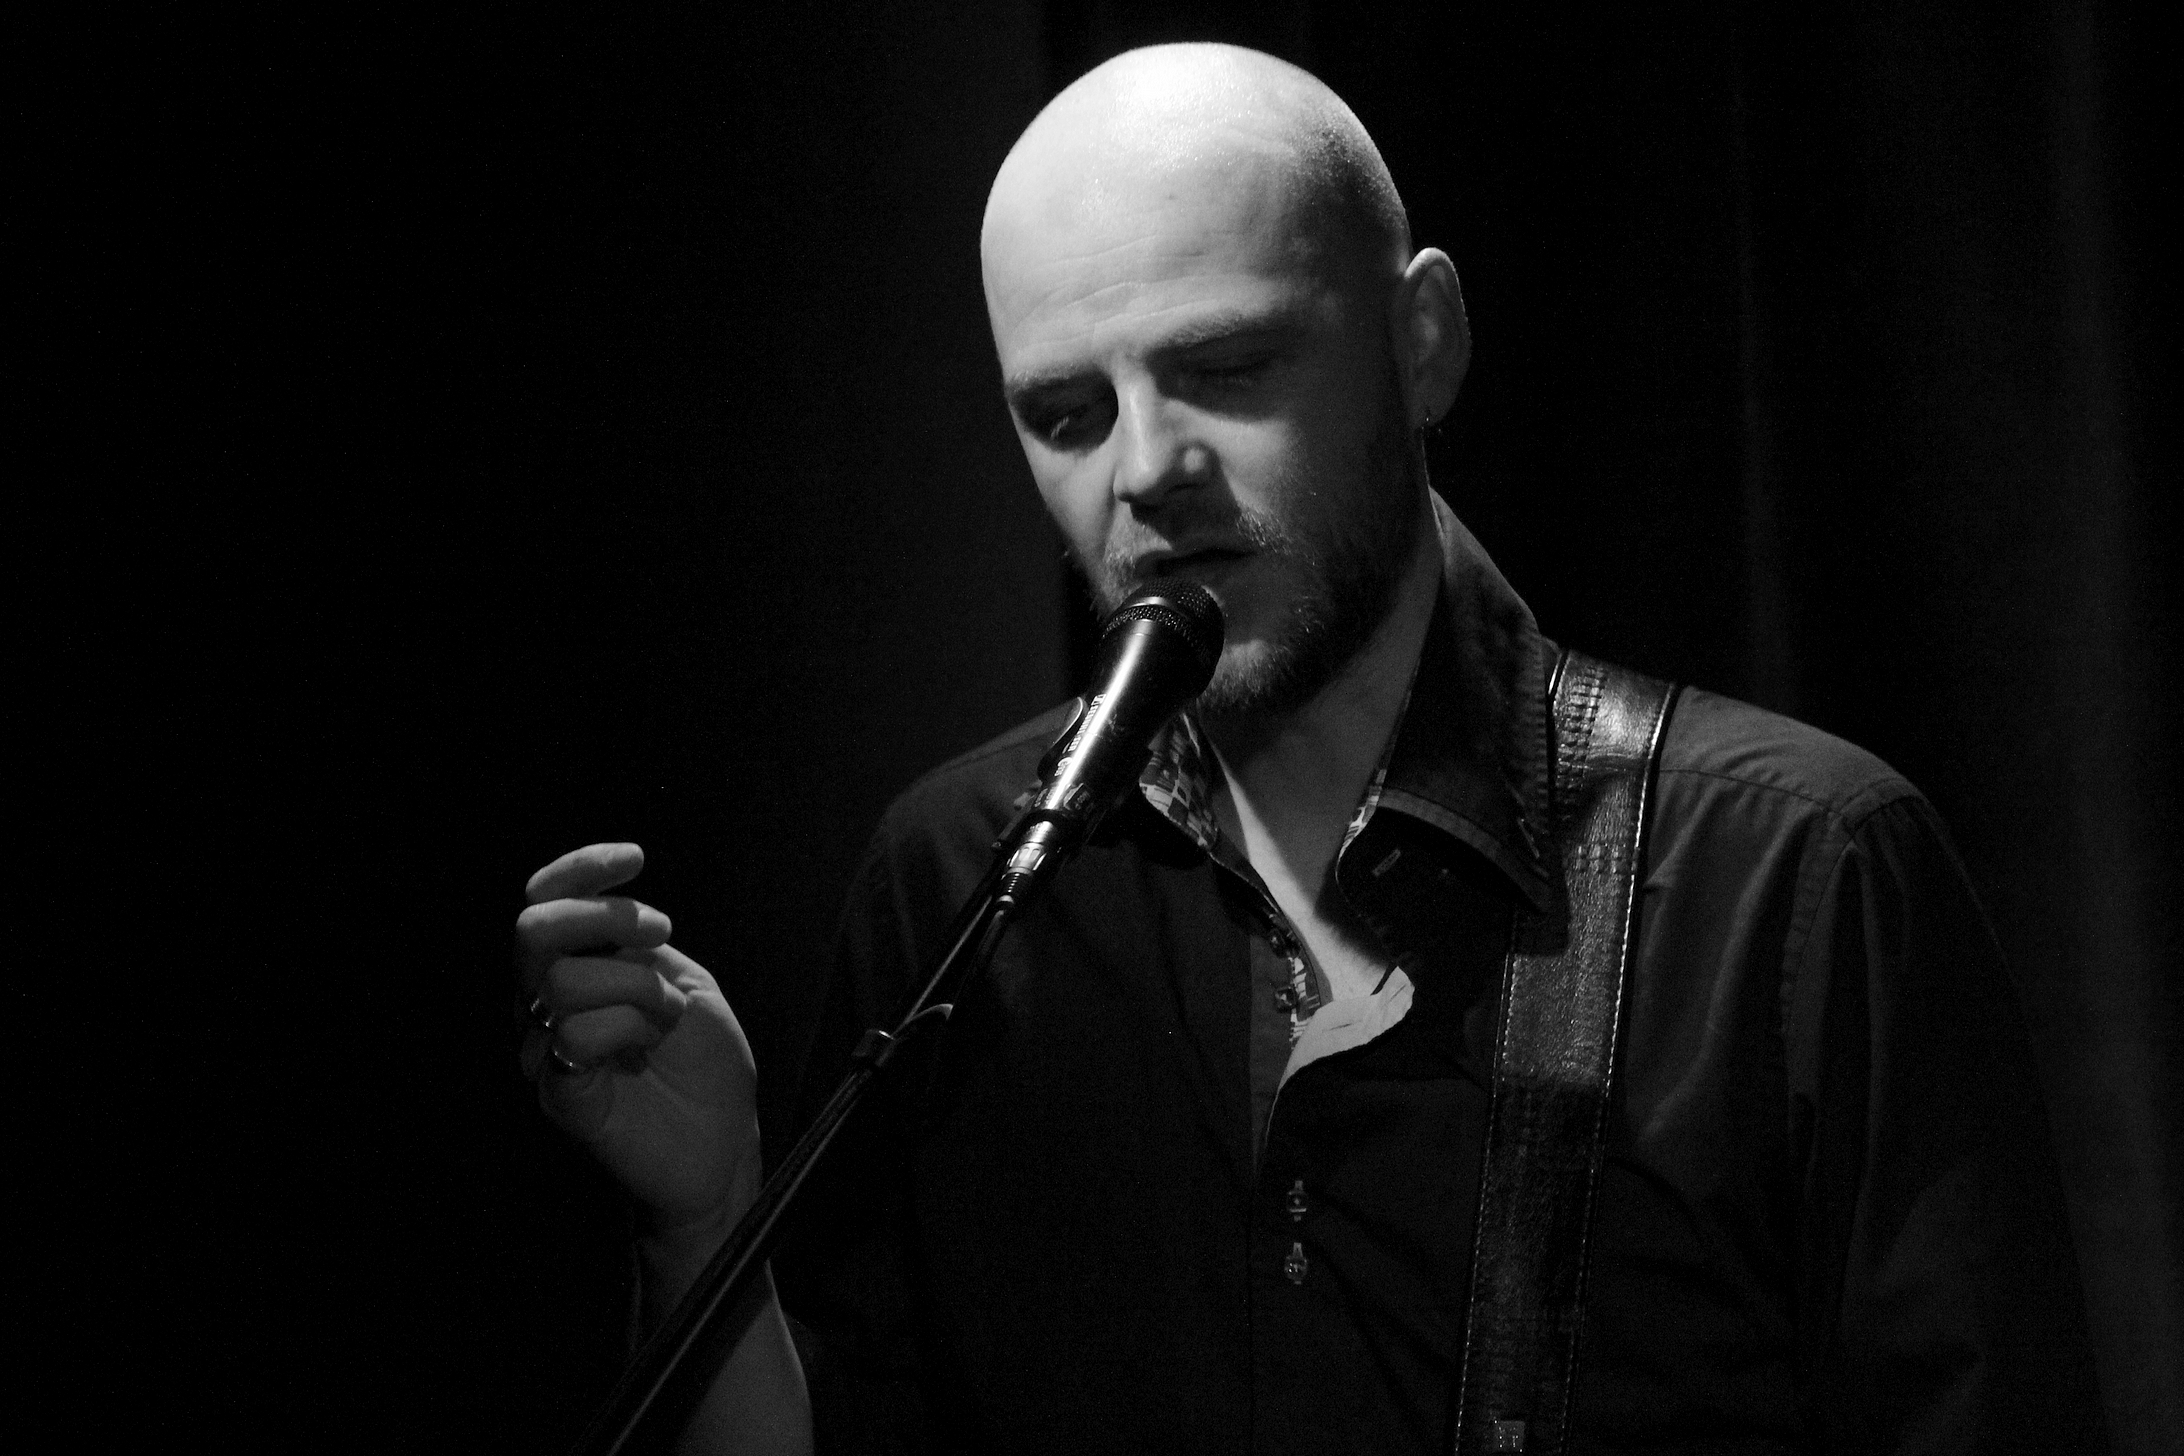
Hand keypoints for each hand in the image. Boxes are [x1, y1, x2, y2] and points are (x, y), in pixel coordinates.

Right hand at [517, 843, 758, 1239]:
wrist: (725, 1137)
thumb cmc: (706, 1059)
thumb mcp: (683, 982)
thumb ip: (636, 949)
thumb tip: (602, 921)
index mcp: (577, 965)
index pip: (545, 900)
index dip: (579, 869)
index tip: (634, 859)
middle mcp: (547, 1000)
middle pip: (534, 930)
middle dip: (605, 918)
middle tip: (661, 933)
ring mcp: (546, 1047)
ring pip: (562, 981)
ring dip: (635, 986)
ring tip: (666, 1015)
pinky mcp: (558, 1094)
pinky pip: (573, 1039)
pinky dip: (624, 1030)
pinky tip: (647, 1049)